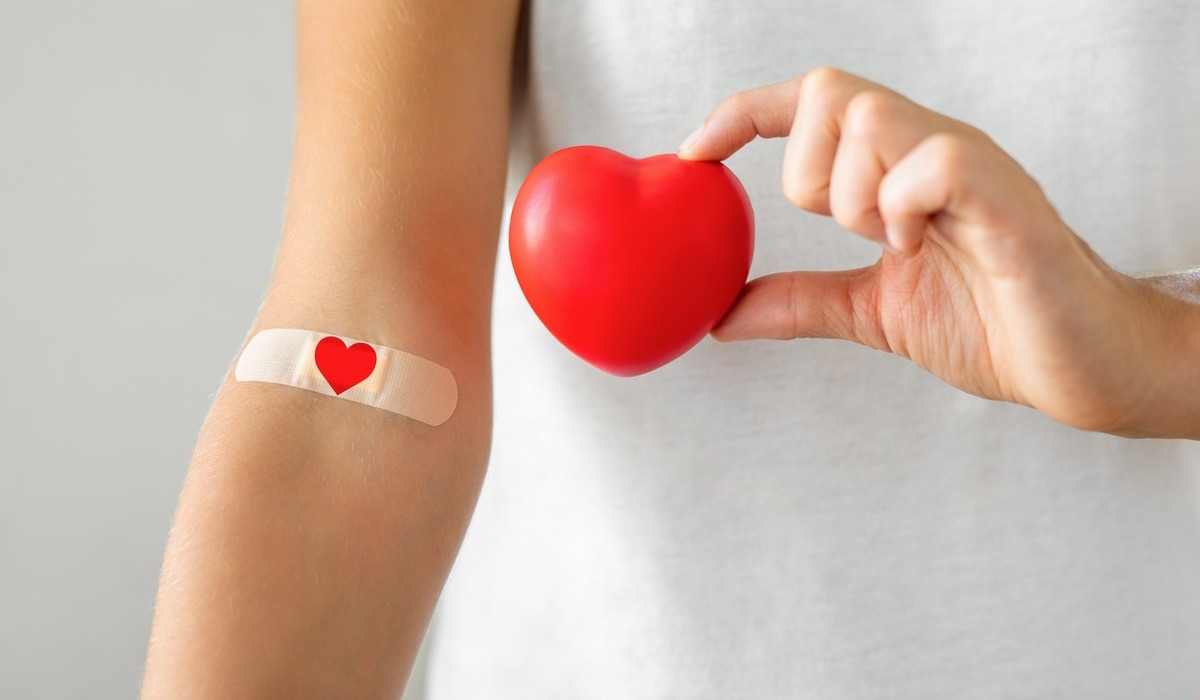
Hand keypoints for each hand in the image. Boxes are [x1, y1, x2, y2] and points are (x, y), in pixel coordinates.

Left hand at [679, 67, 1189, 435]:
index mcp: (899, 165)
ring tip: (894, 244)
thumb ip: (800, 300)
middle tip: (847, 231)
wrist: (1076, 366)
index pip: (813, 102)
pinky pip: (932, 162)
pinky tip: (920, 248)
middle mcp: (931, 147)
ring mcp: (969, 165)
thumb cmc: (993, 325)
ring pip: (871, 116)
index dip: (744, 114)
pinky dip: (903, 209)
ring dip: (853, 195)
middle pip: (831, 91)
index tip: (695, 155)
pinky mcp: (1003, 198)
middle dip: (807, 171)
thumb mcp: (870, 310)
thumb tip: (723, 313)